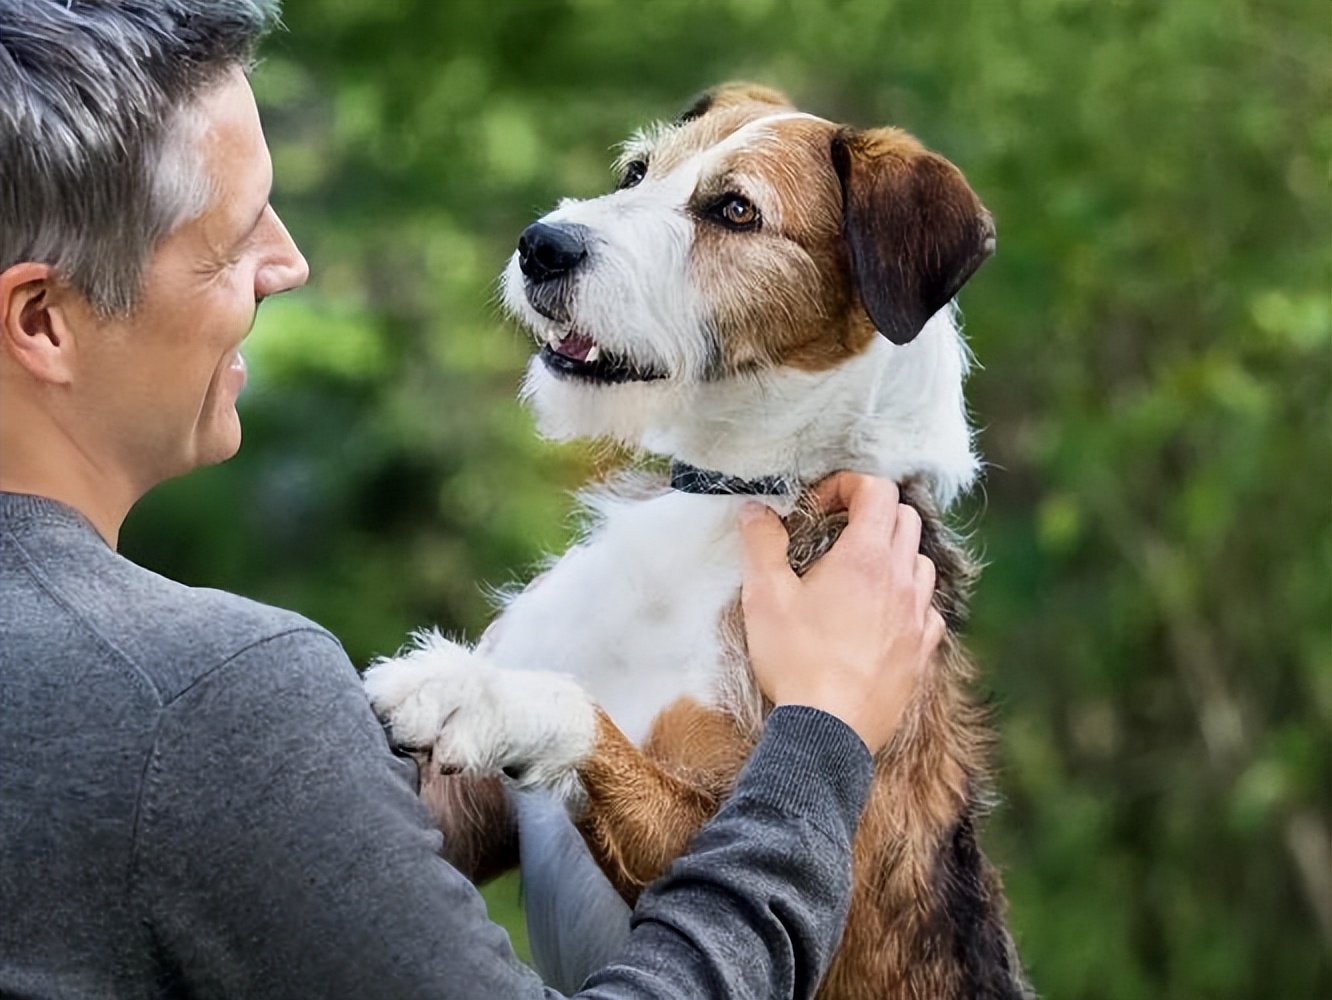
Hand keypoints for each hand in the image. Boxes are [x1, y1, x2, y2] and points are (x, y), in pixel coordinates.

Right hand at [738, 473, 943, 752]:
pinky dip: (909, 599)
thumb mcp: (765, 597)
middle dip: (873, 513)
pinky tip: (883, 615)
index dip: (847, 486)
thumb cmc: (796, 661)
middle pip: (907, 518)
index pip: (878, 490)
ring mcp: (918, 616)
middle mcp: (901, 579)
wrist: (829, 731)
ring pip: (923, 562)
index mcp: (866, 557)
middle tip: (836, 532)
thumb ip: (762, 544)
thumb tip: (756, 510)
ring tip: (860, 573)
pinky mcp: (923, 650)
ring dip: (896, 554)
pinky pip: (929, 609)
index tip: (819, 507)